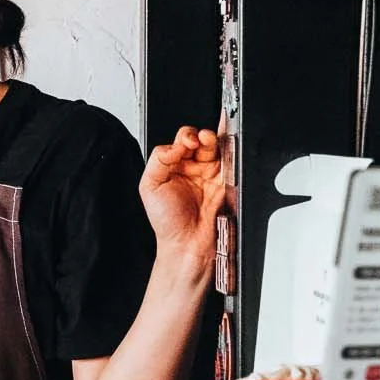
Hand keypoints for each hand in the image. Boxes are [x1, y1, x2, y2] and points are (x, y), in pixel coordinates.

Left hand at [140, 124, 223, 279]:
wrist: (187, 244)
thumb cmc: (167, 222)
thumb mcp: (149, 186)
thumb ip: (158, 160)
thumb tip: (174, 145)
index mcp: (172, 166)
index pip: (180, 141)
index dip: (183, 138)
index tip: (184, 145)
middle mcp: (192, 168)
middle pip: (200, 140)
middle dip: (199, 135)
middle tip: (197, 142)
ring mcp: (209, 174)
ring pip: (215, 147)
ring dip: (213, 139)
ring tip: (208, 141)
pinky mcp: (226, 182)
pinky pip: (230, 162)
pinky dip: (228, 152)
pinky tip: (223, 148)